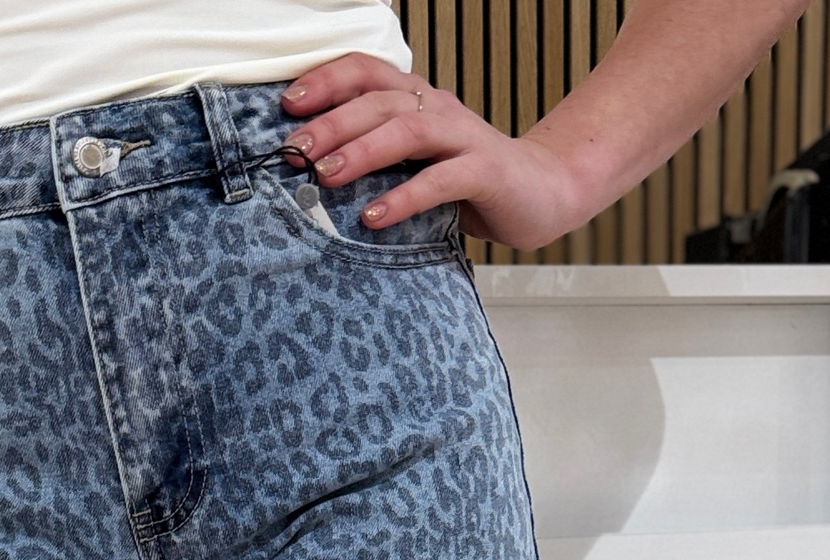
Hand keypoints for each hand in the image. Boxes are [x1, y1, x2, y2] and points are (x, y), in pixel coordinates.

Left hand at [280, 54, 592, 250]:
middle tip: (295, 149)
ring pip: (406, 130)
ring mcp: (463, 137)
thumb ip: (378, 157)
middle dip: (332, 122)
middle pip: (379, 101)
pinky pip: (439, 180)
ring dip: (361, 151)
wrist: (541, 192)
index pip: (367, 72)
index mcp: (418, 99)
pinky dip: (404, 198)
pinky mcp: (484, 172)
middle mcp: (438, 108)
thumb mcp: (417, 161)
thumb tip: (312, 171)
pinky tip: (373, 216)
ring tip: (325, 175)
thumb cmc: (469, 180)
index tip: (288, 105)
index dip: (327, 81)